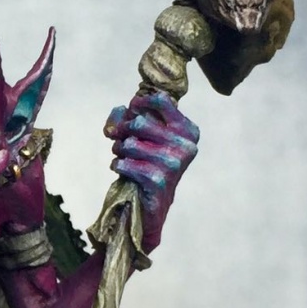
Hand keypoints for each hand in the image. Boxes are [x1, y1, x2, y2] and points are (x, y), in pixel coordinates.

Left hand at [105, 92, 198, 252]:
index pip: (161, 100)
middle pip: (139, 122)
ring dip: (119, 150)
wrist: (153, 206)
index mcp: (188, 130)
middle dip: (122, 131)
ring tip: (124, 157)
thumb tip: (119, 110)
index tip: (130, 110)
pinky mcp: (158, 180)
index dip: (139, 103)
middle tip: (120, 141)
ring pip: (129, 144)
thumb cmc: (148, 165)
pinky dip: (118, 165)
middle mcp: (185, 145)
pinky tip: (125, 171)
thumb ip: (129, 118)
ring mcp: (173, 163)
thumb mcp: (145, 138)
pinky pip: (124, 163)